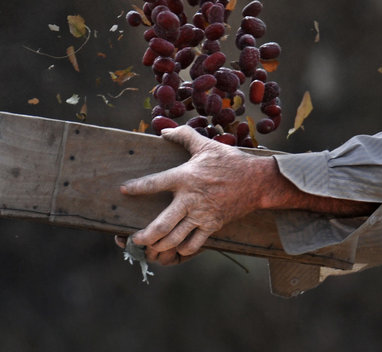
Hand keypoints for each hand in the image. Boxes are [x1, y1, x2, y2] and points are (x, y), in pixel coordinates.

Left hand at [119, 125, 274, 259]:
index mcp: (185, 177)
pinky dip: (182, 250)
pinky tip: (176, 247)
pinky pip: (193, 245)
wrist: (257, 181)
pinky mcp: (212, 225)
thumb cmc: (231, 161)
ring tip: (151, 248)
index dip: (136, 188)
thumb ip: (184, 136)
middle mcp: (190, 199)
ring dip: (159, 247)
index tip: (124, 190)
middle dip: (144, 236)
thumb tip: (164, 131)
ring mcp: (202, 215)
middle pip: (160, 225)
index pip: (153, 184)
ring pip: (174, 239)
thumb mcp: (206, 145)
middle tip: (134, 239)